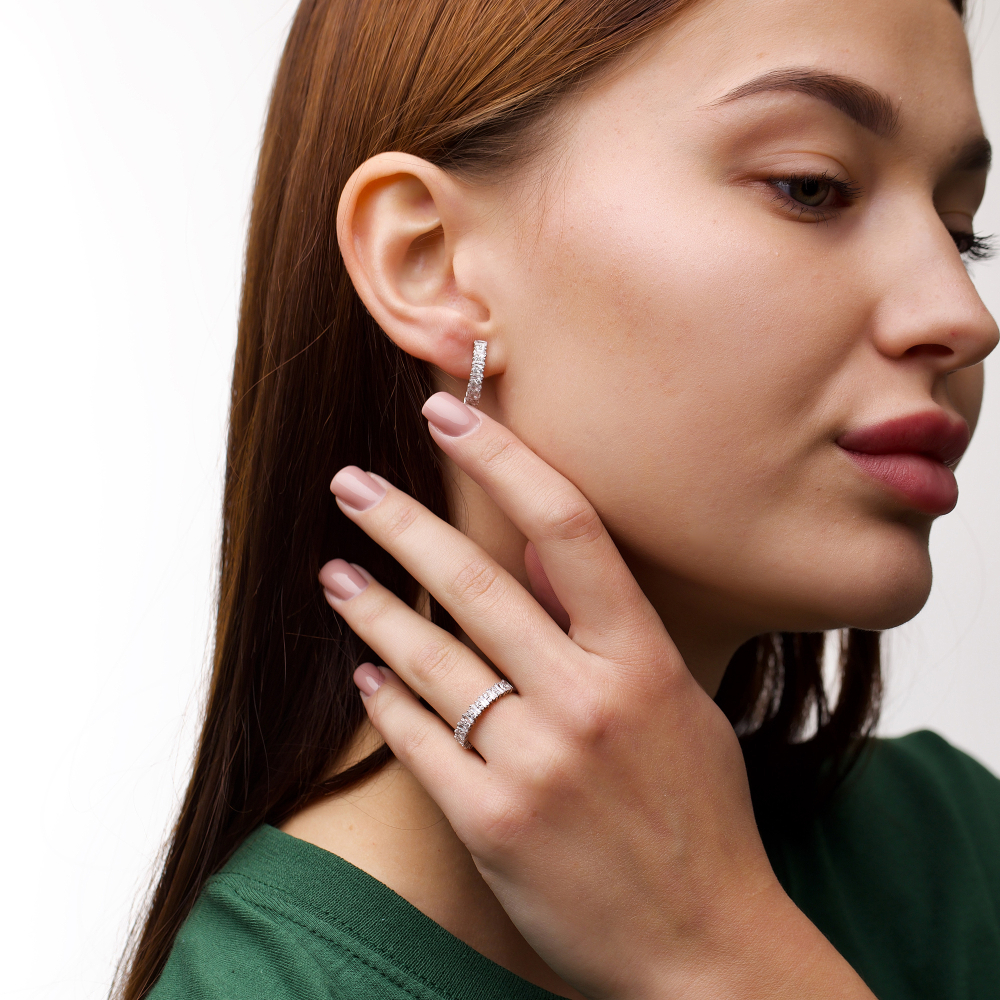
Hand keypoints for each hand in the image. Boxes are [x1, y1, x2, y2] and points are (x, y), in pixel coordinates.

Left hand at [319, 392, 873, 999]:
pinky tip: (363, 674)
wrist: (705, 948)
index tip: (447, 418)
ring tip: (335, 574)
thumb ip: (613, 630)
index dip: (503, 461)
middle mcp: (588, 700)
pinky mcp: (493, 822)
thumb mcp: (679, 707)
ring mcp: (538, 762)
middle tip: (351, 484)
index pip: (568, 528)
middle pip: (476, 582)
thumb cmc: (699, 819)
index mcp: (642, 659)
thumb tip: (542, 561)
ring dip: (371, 609)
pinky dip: (384, 700)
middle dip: (401, 522)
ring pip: (430, 659)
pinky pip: (418, 740)